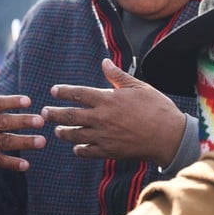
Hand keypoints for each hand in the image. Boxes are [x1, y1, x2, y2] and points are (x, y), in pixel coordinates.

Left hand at [41, 59, 186, 167]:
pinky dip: (79, 150)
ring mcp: (103, 136)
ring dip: (64, 133)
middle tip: (43, 113)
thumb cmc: (157, 108)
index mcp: (107, 99)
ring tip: (58, 131)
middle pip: (69, 115)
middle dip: (53, 114)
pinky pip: (87, 152)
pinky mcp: (109, 151)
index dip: (63, 92)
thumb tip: (104, 63)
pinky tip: (77, 148)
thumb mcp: (139, 87)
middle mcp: (101, 118)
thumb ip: (118, 76)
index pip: (78, 94)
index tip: (54, 91)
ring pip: (75, 135)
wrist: (169, 136)